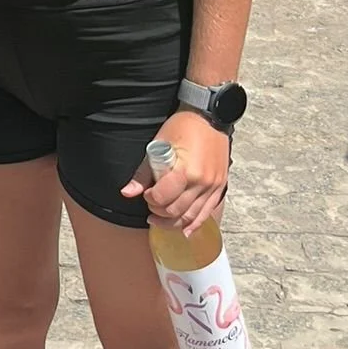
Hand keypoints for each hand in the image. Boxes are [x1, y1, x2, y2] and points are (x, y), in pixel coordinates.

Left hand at [120, 110, 230, 234]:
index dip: (149, 199)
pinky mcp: (220, 188)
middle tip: (150, 205)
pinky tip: (184, 232)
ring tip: (159, 220)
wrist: (209, 116)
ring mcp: (213, 187)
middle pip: (176, 211)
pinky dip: (194, 225)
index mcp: (186, 171)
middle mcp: (202, 183)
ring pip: (191, 217)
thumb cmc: (182, 126)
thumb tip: (127, 192)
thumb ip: (143, 172)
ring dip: (173, 223)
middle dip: (159, 212)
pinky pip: (206, 213)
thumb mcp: (158, 144)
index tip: (145, 193)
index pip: (162, 198)